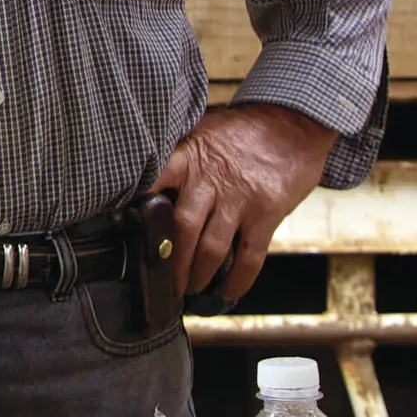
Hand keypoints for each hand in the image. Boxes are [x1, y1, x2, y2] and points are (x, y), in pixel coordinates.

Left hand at [150, 103, 335, 301]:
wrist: (293, 124)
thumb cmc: (241, 132)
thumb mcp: (202, 134)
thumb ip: (177, 159)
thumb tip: (145, 188)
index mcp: (189, 157)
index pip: (154, 182)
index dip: (135, 209)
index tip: (123, 233)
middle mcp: (211, 180)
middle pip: (182, 229)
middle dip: (171, 264)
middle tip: (163, 283)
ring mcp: (240, 199)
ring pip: (211, 249)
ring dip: (198, 276)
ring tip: (190, 290)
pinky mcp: (267, 214)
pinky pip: (249, 256)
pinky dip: (237, 281)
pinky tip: (227, 292)